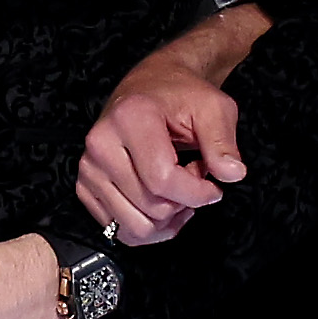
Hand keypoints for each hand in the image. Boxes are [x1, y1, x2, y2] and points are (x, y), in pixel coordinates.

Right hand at [76, 5, 268, 245]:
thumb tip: (232, 174)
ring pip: (135, 227)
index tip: (213, 187)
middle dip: (183, 202)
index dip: (196, 193)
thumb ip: (223, 142)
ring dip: (166, 218)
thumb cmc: (180, 96)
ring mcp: (90, 168)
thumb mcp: (214, 108)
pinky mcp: (86, 186)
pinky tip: (160, 200)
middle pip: (151, 207)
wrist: (152, 87)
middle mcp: (101, 143)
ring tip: (176, 188)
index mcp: (129, 118)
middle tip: (192, 176)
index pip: (162, 180)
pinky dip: (148, 226)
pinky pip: (120, 231)